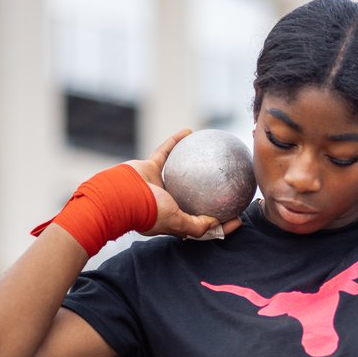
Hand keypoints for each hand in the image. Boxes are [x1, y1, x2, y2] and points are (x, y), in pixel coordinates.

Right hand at [127, 130, 243, 239]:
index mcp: (174, 220)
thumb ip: (196, 225)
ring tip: (212, 155)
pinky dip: (176, 140)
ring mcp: (159, 185)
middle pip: (195, 199)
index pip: (203, 225)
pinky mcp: (150, 167)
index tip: (239, 218)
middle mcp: (168, 203)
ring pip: (182, 172)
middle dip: (211, 195)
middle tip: (230, 185)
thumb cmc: (147, 211)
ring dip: (196, 164)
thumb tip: (217, 223)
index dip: (221, 225)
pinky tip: (189, 131)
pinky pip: (167, 150)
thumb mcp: (176, 222)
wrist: (118, 196)